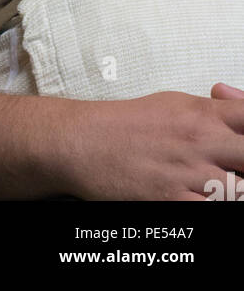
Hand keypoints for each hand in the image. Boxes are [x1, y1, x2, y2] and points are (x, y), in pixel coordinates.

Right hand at [56, 89, 243, 200]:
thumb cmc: (126, 123)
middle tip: (236, 165)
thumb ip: (211, 107)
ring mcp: (190, 174)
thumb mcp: (173, 102)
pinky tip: (204, 198)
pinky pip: (212, 210)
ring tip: (219, 183)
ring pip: (240, 190)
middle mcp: (202, 142)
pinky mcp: (174, 202)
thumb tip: (233, 100)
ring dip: (234, 188)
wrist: (82, 142)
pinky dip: (213, 205)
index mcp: (204, 114)